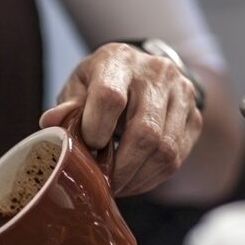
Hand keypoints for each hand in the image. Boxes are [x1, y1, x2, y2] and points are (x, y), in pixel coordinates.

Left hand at [39, 43, 202, 195]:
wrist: (144, 74)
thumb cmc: (103, 83)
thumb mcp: (79, 87)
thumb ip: (68, 107)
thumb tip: (50, 123)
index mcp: (118, 60)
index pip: (109, 97)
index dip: (96, 130)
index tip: (89, 146)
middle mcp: (157, 73)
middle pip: (144, 132)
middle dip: (120, 168)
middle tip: (104, 183)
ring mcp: (181, 95)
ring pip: (164, 151)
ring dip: (137, 178)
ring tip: (118, 184)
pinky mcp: (195, 118)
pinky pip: (176, 159)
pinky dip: (152, 178)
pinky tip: (134, 180)